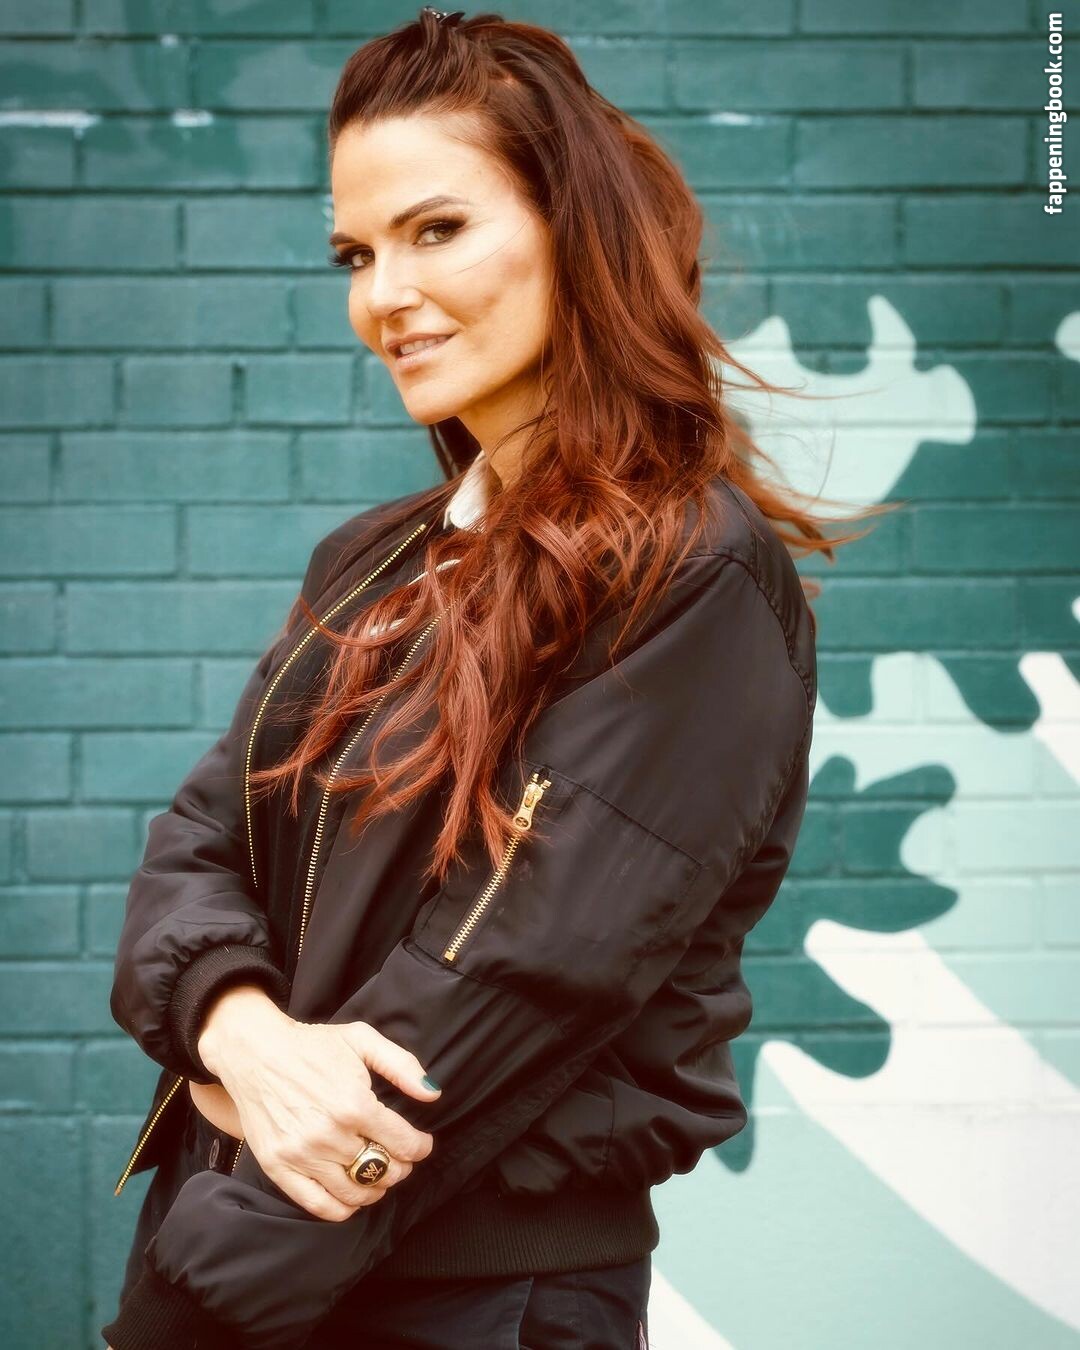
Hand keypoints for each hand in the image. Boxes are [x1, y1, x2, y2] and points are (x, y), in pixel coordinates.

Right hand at [195, 986, 441, 1221]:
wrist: (255, 1052)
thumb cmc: (311, 1044)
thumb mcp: (362, 1039)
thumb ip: (402, 1065)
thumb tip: (432, 1093)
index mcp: (354, 1104)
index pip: (403, 1143)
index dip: (420, 1147)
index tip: (421, 1144)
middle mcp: (329, 1135)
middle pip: (381, 1169)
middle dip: (399, 1167)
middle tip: (399, 1158)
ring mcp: (302, 1155)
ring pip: (354, 1192)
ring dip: (374, 1189)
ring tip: (378, 1176)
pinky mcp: (279, 1167)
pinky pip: (317, 1205)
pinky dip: (341, 1209)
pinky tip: (352, 1196)